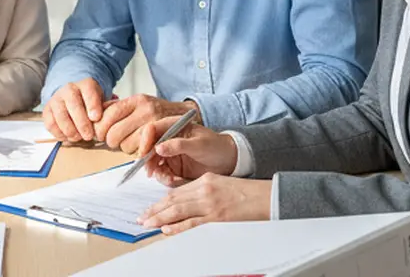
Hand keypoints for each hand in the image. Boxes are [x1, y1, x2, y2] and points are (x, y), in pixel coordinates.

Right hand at [41, 78, 105, 141]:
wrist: (74, 100)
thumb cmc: (90, 105)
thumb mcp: (101, 103)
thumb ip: (103, 111)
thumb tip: (103, 125)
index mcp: (86, 85)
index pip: (89, 92)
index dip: (92, 105)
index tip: (96, 118)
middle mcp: (69, 89)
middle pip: (73, 104)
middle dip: (82, 123)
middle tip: (88, 136)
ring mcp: (56, 98)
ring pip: (60, 115)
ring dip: (70, 130)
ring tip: (78, 138)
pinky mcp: (47, 110)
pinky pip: (50, 123)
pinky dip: (59, 133)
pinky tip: (68, 137)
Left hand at [95, 95, 199, 153]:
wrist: (186, 115)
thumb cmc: (158, 111)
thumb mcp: (138, 103)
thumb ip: (117, 108)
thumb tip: (94, 115)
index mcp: (136, 100)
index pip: (108, 114)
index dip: (100, 127)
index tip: (99, 134)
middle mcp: (146, 109)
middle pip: (114, 132)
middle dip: (110, 141)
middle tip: (113, 142)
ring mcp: (156, 124)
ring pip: (126, 145)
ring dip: (125, 149)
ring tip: (130, 144)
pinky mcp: (163, 138)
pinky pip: (141, 152)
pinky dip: (137, 155)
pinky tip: (139, 151)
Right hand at [135, 116, 238, 183]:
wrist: (228, 161)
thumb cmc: (216, 147)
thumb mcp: (199, 144)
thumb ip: (178, 145)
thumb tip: (158, 147)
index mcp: (173, 126)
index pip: (152, 130)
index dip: (145, 141)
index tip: (144, 154)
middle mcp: (168, 139)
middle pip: (148, 148)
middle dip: (148, 161)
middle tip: (151, 171)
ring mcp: (169, 154)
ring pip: (152, 163)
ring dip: (158, 172)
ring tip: (171, 179)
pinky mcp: (172, 167)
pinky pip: (162, 174)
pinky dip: (166, 179)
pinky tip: (176, 181)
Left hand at [137, 174, 271, 233]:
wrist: (267, 197)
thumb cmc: (247, 193)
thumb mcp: (221, 184)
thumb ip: (203, 191)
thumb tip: (185, 204)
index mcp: (205, 180)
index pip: (176, 191)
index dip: (160, 201)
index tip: (150, 208)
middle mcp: (204, 190)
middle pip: (173, 200)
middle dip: (154, 209)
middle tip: (141, 217)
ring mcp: (210, 204)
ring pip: (178, 211)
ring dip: (160, 218)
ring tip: (148, 223)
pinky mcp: (217, 217)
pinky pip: (191, 223)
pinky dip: (177, 227)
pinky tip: (166, 229)